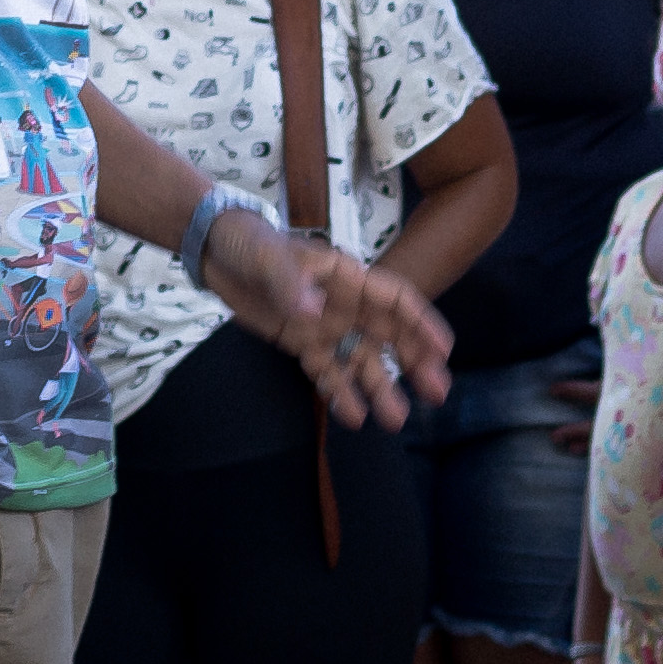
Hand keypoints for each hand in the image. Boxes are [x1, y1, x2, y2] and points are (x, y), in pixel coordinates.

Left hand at [198, 214, 454, 426]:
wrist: (218, 254)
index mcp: (348, 277)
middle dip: (415, 362)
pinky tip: (354, 418)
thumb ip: (292, 284)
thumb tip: (315, 313)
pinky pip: (327, 372)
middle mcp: (345, 304)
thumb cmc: (252, 244)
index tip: (444, 350)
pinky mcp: (303, 343)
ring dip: (380, 388)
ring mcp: (326, 326)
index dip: (422, 323)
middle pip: (389, 335)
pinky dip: (339, 394)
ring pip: (361, 360)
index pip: (396, 300)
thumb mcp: (271, 258)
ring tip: (396, 419)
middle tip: (438, 393)